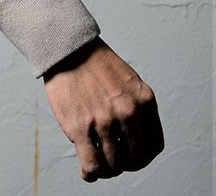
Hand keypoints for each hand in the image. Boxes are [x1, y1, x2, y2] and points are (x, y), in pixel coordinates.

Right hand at [42, 36, 164, 181]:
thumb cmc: (93, 62)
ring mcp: (103, 121)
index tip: (132, 156)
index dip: (144, 157)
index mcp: (143, 101)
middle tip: (115, 161)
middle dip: (126, 165)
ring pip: (114, 165)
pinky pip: (92, 165)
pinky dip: (91, 173)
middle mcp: (127, 113)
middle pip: (136, 159)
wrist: (66, 47)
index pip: (153, 146)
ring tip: (99, 164)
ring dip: (107, 169)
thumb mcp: (128, 80)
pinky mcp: (80, 127)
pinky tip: (87, 171)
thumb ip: (136, 106)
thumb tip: (133, 137)